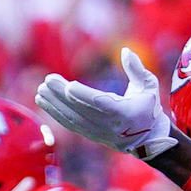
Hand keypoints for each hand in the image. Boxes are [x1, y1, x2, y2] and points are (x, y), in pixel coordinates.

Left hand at [36, 48, 174, 159]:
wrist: (149, 139)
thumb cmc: (149, 108)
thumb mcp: (149, 87)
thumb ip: (137, 69)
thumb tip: (125, 51)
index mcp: (125, 113)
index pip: (101, 104)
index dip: (84, 96)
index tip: (69, 86)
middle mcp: (110, 125)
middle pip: (81, 110)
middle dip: (62, 96)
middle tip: (47, 80)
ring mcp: (98, 132)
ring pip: (72, 119)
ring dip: (54, 104)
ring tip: (41, 90)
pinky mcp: (90, 135)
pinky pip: (70, 124)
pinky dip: (55, 113)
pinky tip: (44, 101)